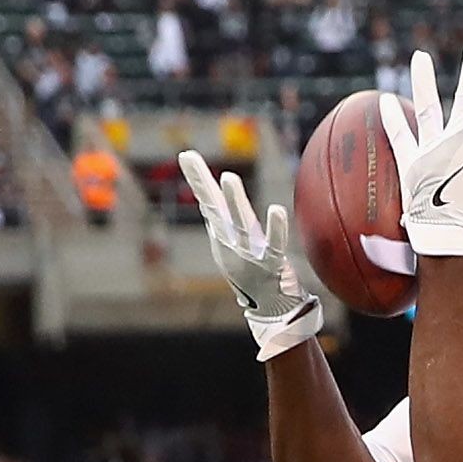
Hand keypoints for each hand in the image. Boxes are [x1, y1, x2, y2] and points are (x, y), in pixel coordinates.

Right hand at [177, 150, 319, 361]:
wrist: (269, 307)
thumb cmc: (251, 271)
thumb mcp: (232, 244)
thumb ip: (222, 222)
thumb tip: (209, 200)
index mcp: (224, 235)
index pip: (208, 202)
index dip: (198, 179)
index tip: (187, 155)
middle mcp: (232, 243)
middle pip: (216, 210)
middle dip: (205, 185)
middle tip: (192, 159)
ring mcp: (250, 254)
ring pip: (240, 223)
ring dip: (233, 200)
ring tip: (227, 178)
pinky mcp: (272, 264)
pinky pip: (274, 244)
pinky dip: (275, 228)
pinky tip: (275, 210)